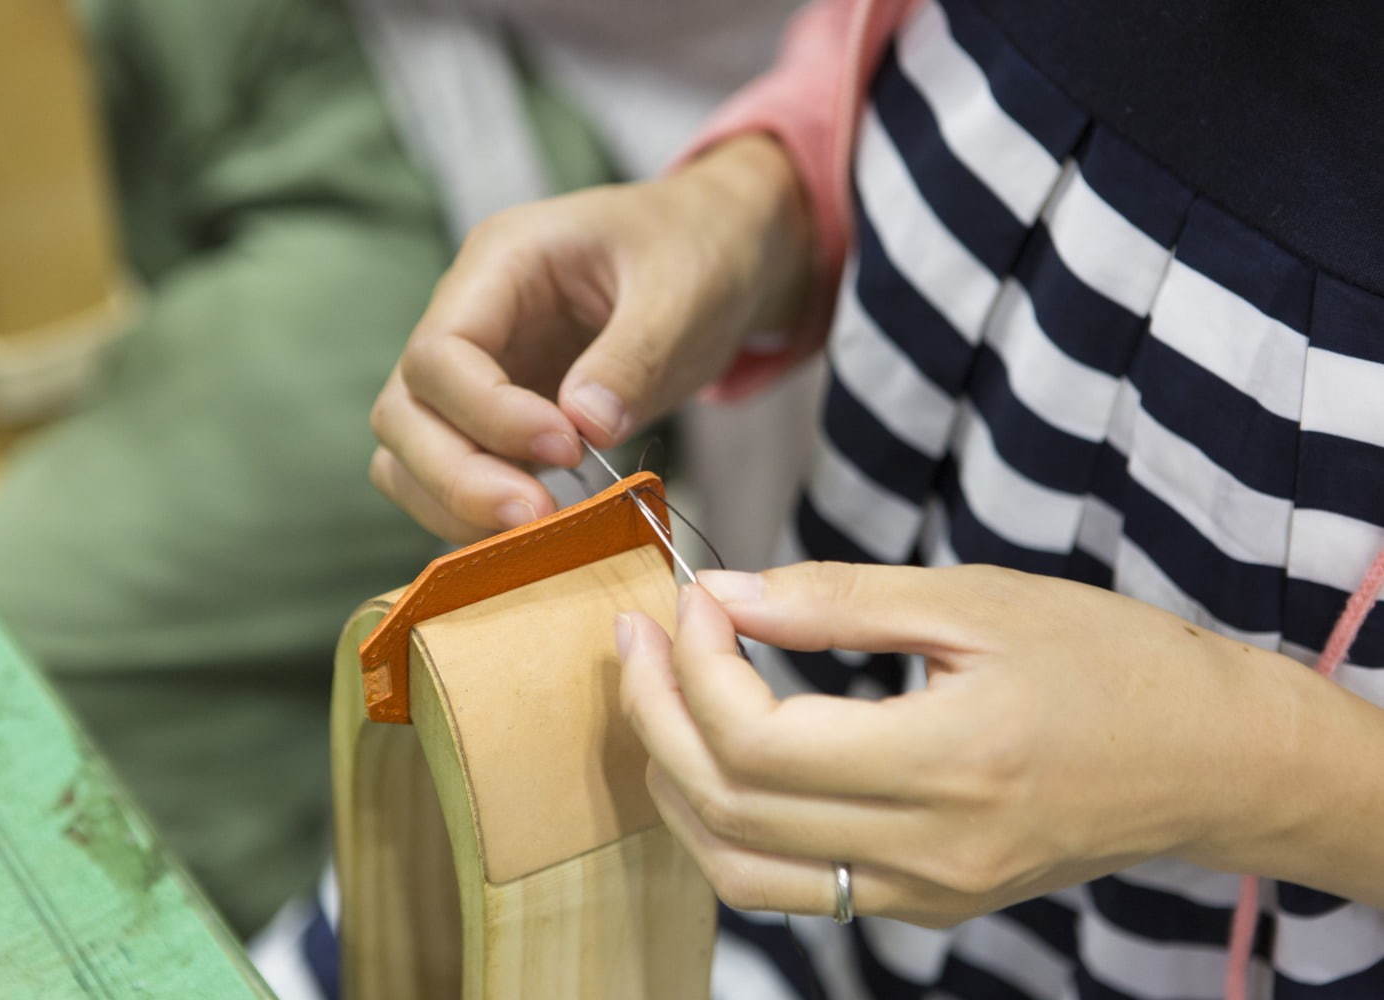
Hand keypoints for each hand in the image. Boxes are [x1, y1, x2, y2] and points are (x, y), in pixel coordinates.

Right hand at [368, 135, 810, 541]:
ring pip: (410, 455)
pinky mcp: (497, 421)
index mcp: (500, 262)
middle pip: (405, 412)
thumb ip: (634, 355)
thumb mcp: (683, 291)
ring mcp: (475, 373)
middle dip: (457, 477)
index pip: (440, 353)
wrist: (717, 254)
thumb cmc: (697, 252)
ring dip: (457, 506)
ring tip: (537, 533)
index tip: (567, 451)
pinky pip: (456, 477)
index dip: (488, 414)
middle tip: (536, 516)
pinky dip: (479, 514)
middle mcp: (468, 318)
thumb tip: (586, 425)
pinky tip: (541, 533)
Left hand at [616, 562, 1347, 924]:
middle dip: (656, 714)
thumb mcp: (978, 601)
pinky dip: (725, 826)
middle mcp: (928, 852)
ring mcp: (924, 894)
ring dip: (674, 781)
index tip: (691, 600)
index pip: (758, 741)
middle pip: (728, 807)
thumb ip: (839, 601)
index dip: (697, 667)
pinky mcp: (924, 904)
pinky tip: (715, 758)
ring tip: (655, 695)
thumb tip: (725, 595)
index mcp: (947, 764)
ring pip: (738, 869)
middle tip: (637, 635)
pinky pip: (787, 888)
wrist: (1210, 760)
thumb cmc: (1111, 662)